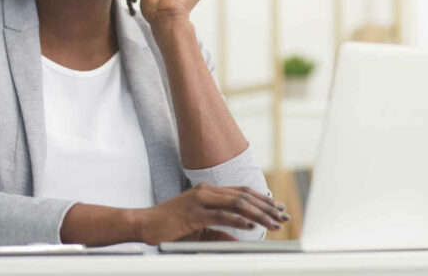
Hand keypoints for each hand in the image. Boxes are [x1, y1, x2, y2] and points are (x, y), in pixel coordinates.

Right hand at [136, 182, 288, 244]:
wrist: (144, 224)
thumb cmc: (170, 227)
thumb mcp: (200, 226)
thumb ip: (219, 228)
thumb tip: (238, 236)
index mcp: (209, 191)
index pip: (242, 192)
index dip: (262, 199)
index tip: (278, 208)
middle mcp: (207, 191)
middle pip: (244, 196)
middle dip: (266, 206)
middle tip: (283, 216)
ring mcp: (200, 200)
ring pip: (237, 204)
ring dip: (258, 214)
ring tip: (273, 223)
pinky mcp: (193, 213)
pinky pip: (220, 215)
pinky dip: (238, 220)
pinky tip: (251, 225)